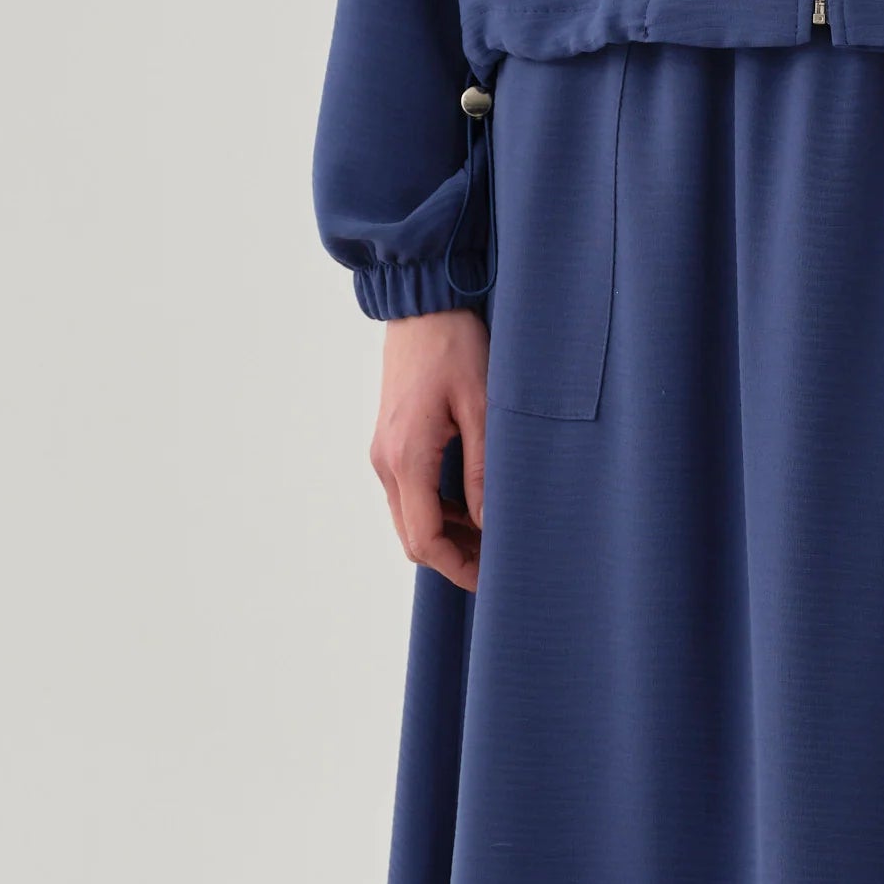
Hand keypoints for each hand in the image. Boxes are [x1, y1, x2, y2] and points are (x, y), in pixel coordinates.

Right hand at [369, 308, 489, 590]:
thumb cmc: (455, 348)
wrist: (422, 305)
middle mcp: (386, 461)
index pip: (425, 539)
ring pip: (409, 517)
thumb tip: (491, 525)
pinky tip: (473, 505)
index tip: (492, 578)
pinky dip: (438, 510)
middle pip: (412, 536)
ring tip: (492, 536)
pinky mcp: (390, 441)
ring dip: (446, 534)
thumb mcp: (484, 408)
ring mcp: (384, 452)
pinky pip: (409, 493)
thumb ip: (485, 471)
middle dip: (453, 557)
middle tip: (498, 562)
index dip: (458, 566)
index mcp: (407, 458)